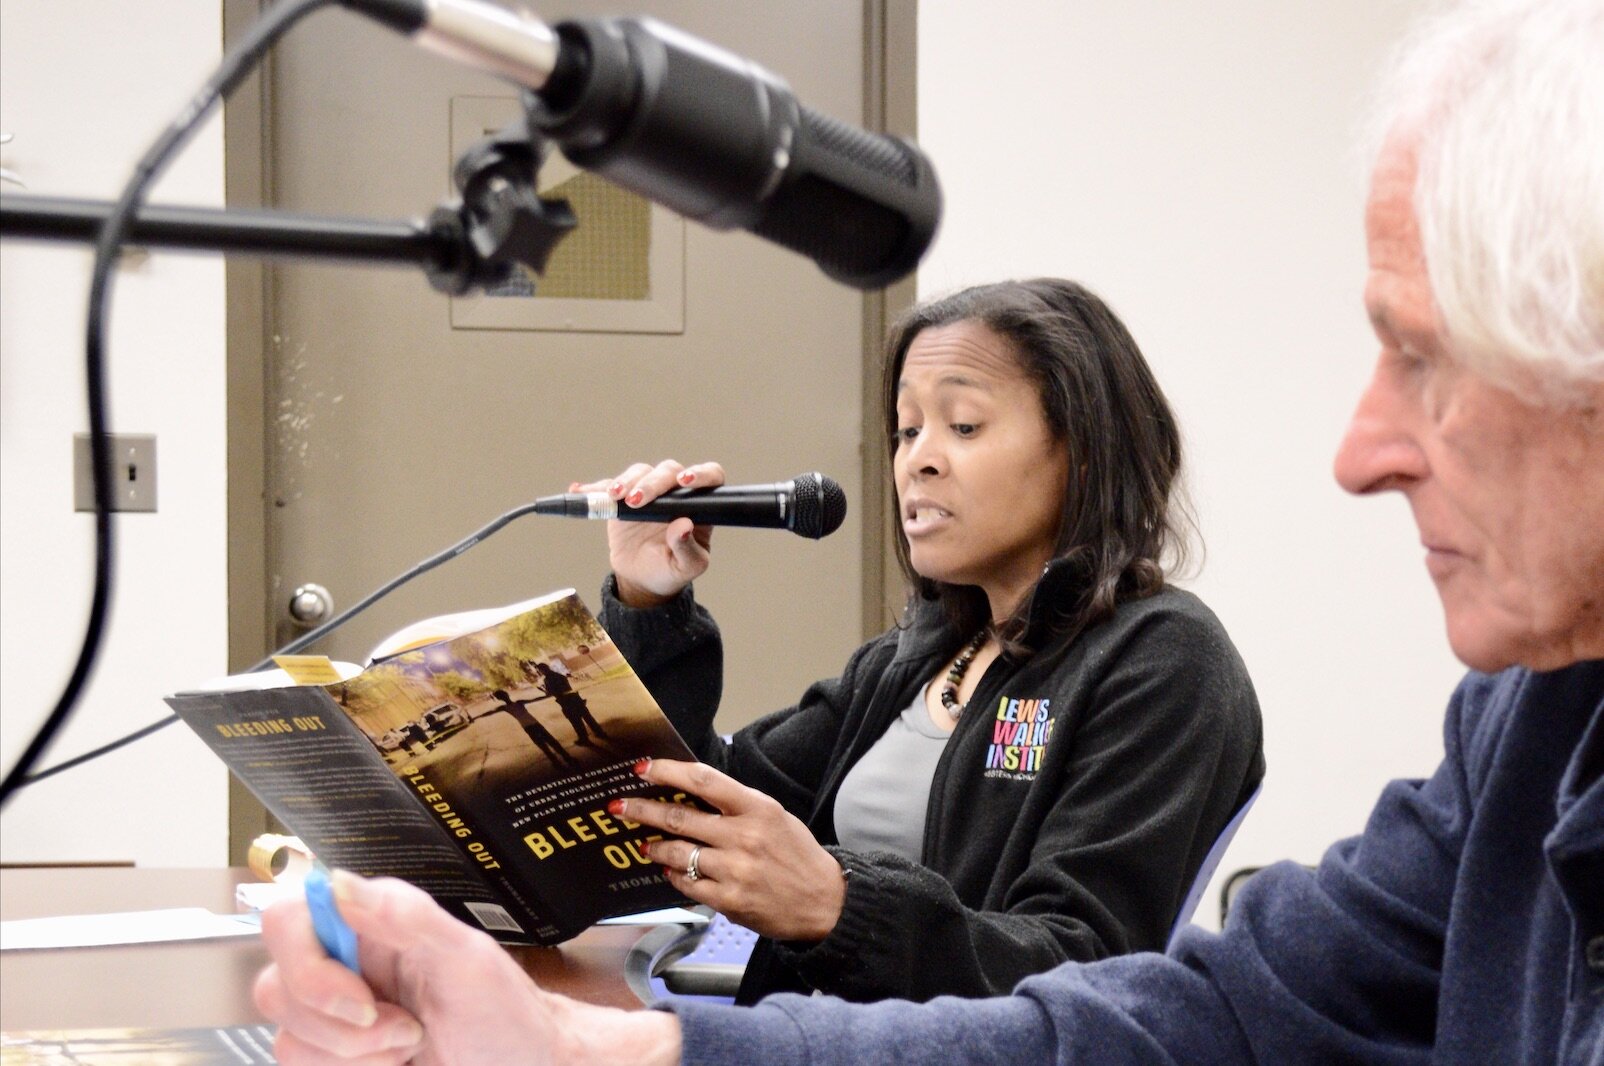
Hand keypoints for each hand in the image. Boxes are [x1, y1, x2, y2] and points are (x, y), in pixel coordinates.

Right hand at [253, 872, 680, 1065]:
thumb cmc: (506, 1014)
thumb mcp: (467, 961)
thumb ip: (407, 918)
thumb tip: (342, 885)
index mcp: (370, 921)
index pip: (287, 920)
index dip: (308, 968)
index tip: (360, 1002)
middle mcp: (344, 960)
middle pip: (277, 988)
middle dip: (341, 1027)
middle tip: (405, 1029)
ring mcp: (335, 1011)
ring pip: (288, 1037)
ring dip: (352, 1056)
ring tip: (408, 1044)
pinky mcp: (334, 1054)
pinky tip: (393, 1063)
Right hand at [571, 460, 725, 608]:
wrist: (642, 578)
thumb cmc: (670, 570)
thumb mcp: (685, 568)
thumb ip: (688, 549)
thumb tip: (684, 526)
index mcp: (699, 506)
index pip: (709, 478)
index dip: (700, 474)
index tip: (684, 481)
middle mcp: (675, 493)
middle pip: (667, 471)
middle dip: (652, 483)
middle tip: (636, 500)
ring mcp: (648, 492)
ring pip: (640, 472)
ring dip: (625, 481)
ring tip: (613, 496)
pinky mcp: (622, 498)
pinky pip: (607, 487)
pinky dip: (593, 488)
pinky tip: (579, 490)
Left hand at [617, 759, 846, 941]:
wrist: (824, 902)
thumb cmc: (797, 855)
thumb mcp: (774, 817)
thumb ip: (736, 805)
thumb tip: (691, 792)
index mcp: (757, 808)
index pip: (703, 781)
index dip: (667, 771)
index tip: (642, 768)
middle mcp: (744, 836)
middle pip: (679, 817)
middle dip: (642, 810)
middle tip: (619, 807)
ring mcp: (735, 870)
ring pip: (677, 853)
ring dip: (654, 847)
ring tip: (645, 844)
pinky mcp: (729, 900)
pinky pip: (687, 884)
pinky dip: (674, 875)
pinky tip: (670, 870)